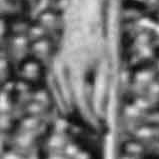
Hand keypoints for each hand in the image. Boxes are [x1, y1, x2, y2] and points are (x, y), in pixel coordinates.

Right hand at [48, 13, 115, 129]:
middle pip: (70, 108)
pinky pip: (60, 103)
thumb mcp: (106, 69)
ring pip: (63, 109)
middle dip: (85, 122)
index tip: (103, 130)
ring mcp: (52, 76)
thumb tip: (103, 119)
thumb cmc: (98, 48)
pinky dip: (72, 110)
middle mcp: (59, 72)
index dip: (92, 119)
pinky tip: (86, 111)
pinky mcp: (51, 79)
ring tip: (97, 121)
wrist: (81, 27)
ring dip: (79, 119)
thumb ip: (103, 94)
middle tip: (102, 129)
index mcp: (74, 68)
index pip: (81, 101)